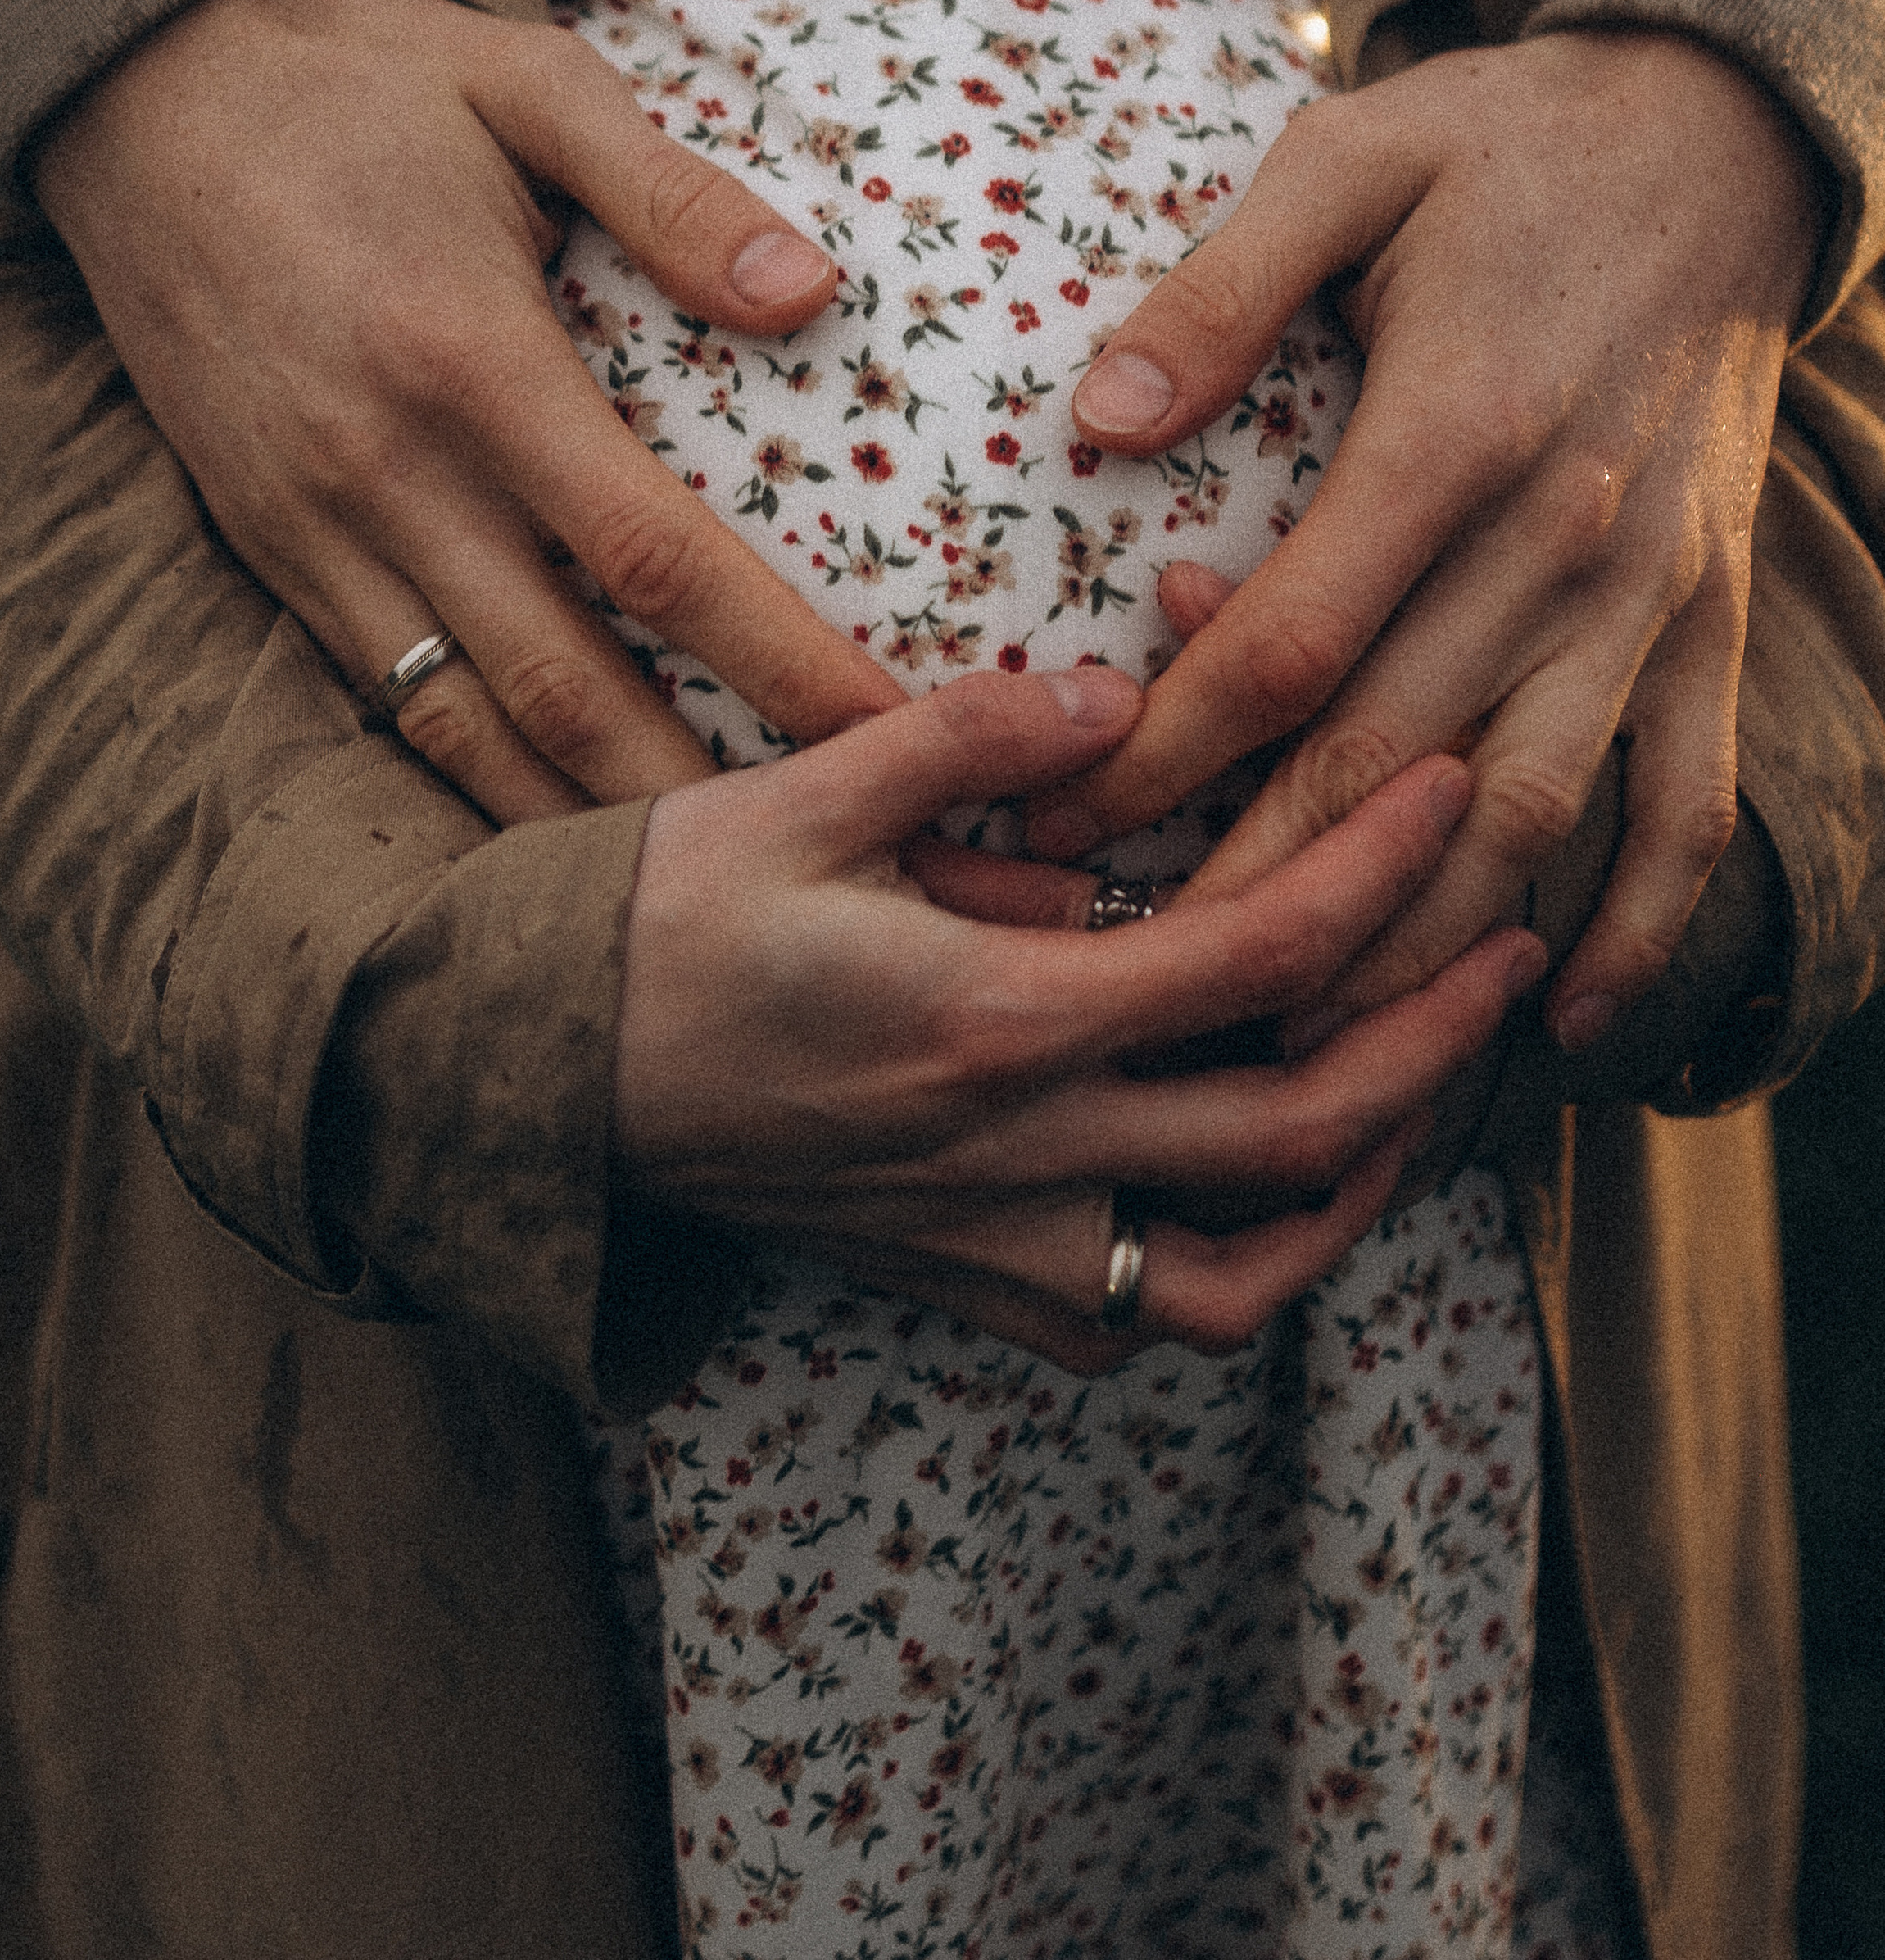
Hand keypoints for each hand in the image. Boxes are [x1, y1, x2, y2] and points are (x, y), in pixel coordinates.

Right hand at [35, 0, 898, 818]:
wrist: (139, 87)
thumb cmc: (363, 78)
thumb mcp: (529, 82)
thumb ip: (671, 190)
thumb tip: (811, 293)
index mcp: (468, 359)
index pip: (653, 556)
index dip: (778, 658)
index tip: (891, 729)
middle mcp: (385, 472)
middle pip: (564, 686)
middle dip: (701, 796)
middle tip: (827, 863)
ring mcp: (311, 526)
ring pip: (463, 725)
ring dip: (583, 822)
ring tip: (706, 891)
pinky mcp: (260, 545)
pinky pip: (380, 697)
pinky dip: (472, 776)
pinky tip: (554, 823)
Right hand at [616, 663, 1546, 1372]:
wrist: (515, 1074)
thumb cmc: (643, 923)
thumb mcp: (796, 793)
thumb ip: (964, 740)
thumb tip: (1109, 699)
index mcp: (994, 1020)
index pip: (1251, 956)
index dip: (1374, 873)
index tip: (1442, 793)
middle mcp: (1014, 1151)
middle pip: (1294, 1137)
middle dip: (1429, 1046)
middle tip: (1505, 957)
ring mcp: (984, 1235)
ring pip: (1230, 1279)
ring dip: (1343, 1200)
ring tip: (1400, 1105)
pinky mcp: (939, 1273)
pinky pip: (1115, 1322)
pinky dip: (1202, 1277)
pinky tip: (1222, 1200)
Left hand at [1025, 31, 1819, 1053]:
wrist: (1725, 143)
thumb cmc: (1502, 152)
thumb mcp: (1348, 160)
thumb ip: (1222, 288)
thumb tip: (1099, 420)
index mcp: (1457, 431)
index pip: (1285, 650)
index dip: (1160, 759)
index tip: (1052, 826)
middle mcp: (1562, 538)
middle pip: (1389, 767)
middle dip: (1248, 892)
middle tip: (1133, 987)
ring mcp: (1647, 595)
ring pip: (1525, 818)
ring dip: (1414, 946)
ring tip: (1300, 1041)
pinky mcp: (1705, 619)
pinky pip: (1688, 804)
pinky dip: (1636, 925)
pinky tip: (1561, 1024)